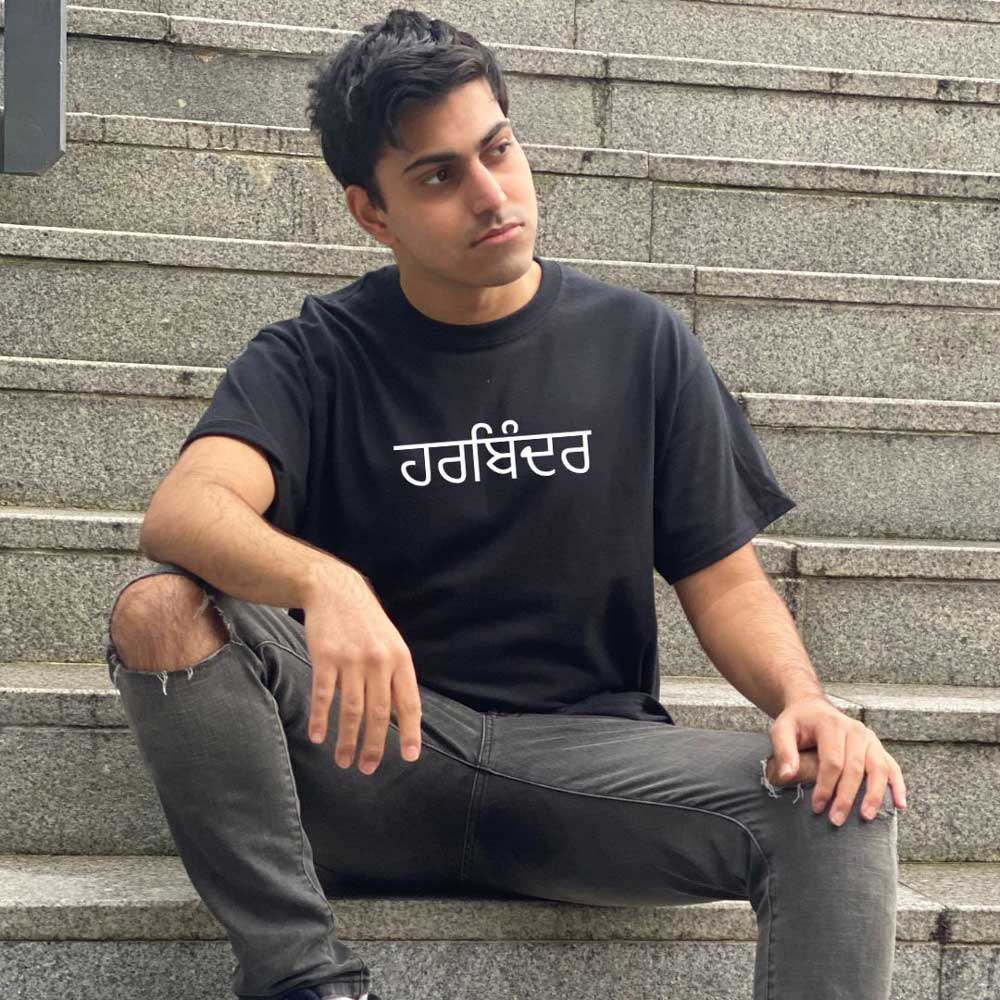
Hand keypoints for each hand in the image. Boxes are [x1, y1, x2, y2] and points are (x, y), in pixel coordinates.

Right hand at [302, 567, 421, 774]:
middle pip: (379, 713)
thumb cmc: (366, 623)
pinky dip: (321, 718)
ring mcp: (352, 659)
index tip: (409, 757)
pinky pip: (324, 695)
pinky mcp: (325, 657)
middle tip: (368, 769)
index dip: (410, 732)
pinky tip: (319, 736)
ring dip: (347, 741)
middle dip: (375, 746)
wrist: (335, 590)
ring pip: (352, 710)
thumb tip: (403, 717)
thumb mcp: (390, 644)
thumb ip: (395, 676)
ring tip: (344, 761)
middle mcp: (379, 661)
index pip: (409, 703)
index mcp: (400, 659)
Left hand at [768, 694, 907, 824]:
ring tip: (866, 817)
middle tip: (836, 820)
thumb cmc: (797, 722)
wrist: (812, 708)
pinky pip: (892, 766)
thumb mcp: (781, 730)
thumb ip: (783, 751)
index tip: (817, 807)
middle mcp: (855, 730)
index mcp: (831, 724)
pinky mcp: (877, 747)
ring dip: (874, 795)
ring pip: (878, 769)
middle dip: (846, 797)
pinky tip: (899, 804)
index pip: (832, 761)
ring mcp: (869, 738)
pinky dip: (898, 786)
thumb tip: (786, 776)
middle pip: (855, 768)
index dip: (825, 786)